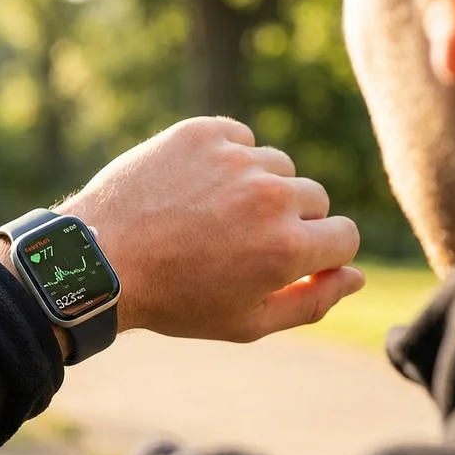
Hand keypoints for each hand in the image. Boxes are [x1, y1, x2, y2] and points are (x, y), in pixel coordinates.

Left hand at [58, 116, 363, 342]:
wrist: (98, 261)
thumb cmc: (173, 300)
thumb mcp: (246, 322)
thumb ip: (311, 302)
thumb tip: (356, 276)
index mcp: (288, 247)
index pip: (344, 236)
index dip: (321, 253)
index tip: (288, 260)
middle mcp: (270, 196)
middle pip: (314, 199)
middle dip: (289, 221)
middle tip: (237, 243)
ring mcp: (236, 159)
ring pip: (277, 167)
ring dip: (258, 188)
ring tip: (211, 216)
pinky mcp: (203, 132)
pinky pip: (240, 140)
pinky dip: (227, 159)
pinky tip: (195, 188)